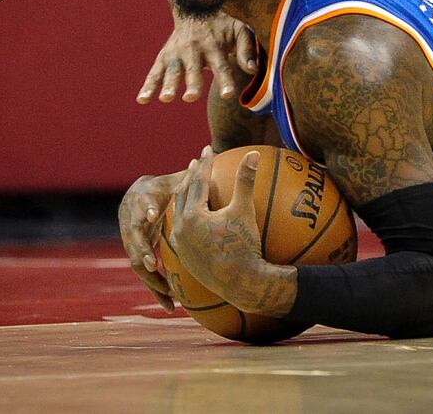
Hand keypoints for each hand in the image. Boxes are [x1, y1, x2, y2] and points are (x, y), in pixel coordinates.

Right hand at [118, 169, 186, 310]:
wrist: (137, 198)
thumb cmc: (161, 188)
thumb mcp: (172, 181)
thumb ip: (188, 176)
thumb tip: (212, 155)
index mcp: (141, 204)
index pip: (141, 206)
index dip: (146, 210)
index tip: (154, 214)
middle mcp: (132, 225)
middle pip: (135, 240)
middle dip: (144, 252)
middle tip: (155, 264)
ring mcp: (132, 243)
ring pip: (138, 263)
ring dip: (151, 278)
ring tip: (167, 293)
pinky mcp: (138, 256)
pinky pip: (145, 276)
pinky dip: (155, 290)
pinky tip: (169, 306)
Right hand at [138, 11, 257, 103]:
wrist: (195, 8)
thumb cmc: (222, 25)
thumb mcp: (240, 30)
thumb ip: (247, 49)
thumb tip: (253, 70)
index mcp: (214, 45)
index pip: (221, 65)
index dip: (225, 80)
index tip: (228, 95)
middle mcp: (193, 49)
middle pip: (193, 69)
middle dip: (192, 83)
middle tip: (190, 97)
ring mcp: (176, 53)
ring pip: (172, 70)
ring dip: (168, 84)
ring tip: (166, 99)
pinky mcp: (164, 57)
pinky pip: (155, 72)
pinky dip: (148, 86)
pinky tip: (142, 100)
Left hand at [167, 146, 293, 315]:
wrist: (241, 284)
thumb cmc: (244, 246)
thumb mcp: (244, 211)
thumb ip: (245, 181)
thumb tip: (253, 154)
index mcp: (192, 216)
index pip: (197, 182)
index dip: (204, 164)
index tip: (208, 149)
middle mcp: (181, 229)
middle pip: (183, 195)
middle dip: (190, 177)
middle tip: (196, 162)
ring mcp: (181, 245)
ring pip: (179, 214)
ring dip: (185, 196)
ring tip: (191, 185)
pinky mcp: (186, 258)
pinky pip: (181, 231)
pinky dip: (186, 217)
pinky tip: (193, 216)